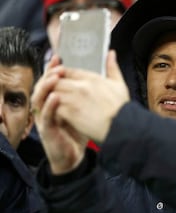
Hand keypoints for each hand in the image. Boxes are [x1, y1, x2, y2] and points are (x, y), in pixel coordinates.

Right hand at [31, 56, 87, 174]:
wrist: (76, 155)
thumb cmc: (80, 129)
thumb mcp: (88, 107)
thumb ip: (92, 90)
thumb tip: (99, 73)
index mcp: (58, 100)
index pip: (52, 80)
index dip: (54, 68)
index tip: (59, 57)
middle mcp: (48, 107)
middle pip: (43, 86)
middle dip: (48, 74)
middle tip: (57, 64)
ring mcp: (46, 118)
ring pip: (39, 99)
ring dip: (45, 87)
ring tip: (55, 77)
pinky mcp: (48, 130)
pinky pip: (45, 117)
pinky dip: (49, 107)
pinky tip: (55, 98)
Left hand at [52, 51, 129, 142]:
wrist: (121, 126)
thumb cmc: (121, 108)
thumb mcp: (119, 84)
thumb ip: (112, 67)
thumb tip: (111, 53)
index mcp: (92, 78)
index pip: (67, 70)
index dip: (60, 74)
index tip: (61, 79)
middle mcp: (81, 86)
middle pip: (56, 80)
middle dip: (53, 86)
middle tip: (53, 93)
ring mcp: (74, 100)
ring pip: (52, 92)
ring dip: (51, 98)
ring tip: (54, 104)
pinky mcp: (70, 113)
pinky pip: (53, 107)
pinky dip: (52, 109)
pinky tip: (57, 113)